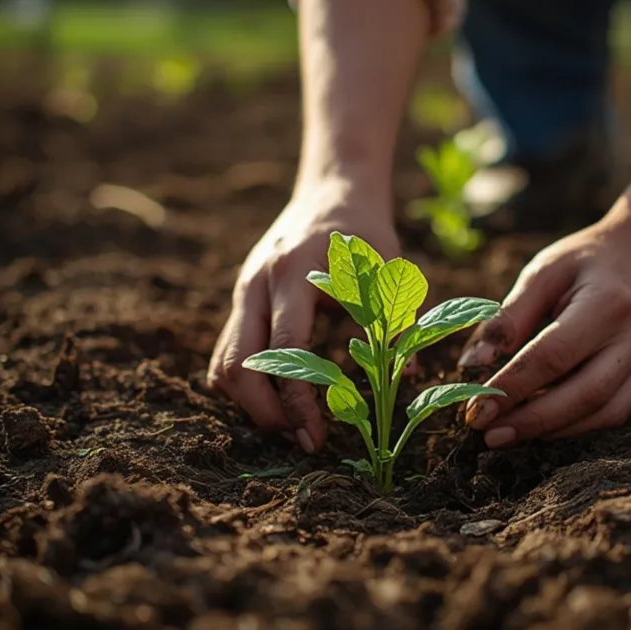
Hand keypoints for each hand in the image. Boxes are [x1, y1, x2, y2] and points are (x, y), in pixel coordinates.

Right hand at [208, 183, 398, 452]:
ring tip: (289, 422)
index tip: (316, 437)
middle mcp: (258, 283)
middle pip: (236, 366)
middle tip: (299, 438)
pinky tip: (277, 396)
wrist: (333, 191)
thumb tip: (408, 377)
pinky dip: (245, 383)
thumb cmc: (367, 232)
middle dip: (264, 413)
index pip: (285, 351)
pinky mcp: (241, 300)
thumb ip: (398, 320)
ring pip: (222, 364)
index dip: (297, 402)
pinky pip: (227, 353)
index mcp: (295, 273)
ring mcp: (243, 291)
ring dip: (249, 403)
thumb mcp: (391, 270)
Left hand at [460, 219, 630, 446]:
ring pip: (603, 413)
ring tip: (506, 434)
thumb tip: (470, 364)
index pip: (554, 356)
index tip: (475, 410)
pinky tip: (540, 425)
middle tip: (488, 434)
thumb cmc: (584, 262)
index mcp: (607, 303)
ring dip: (551, 430)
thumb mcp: (542, 274)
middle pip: (584, 394)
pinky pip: (613, 414)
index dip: (512, 387)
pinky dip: (574, 426)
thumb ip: (508, 318)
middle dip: (531, 420)